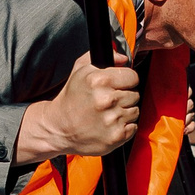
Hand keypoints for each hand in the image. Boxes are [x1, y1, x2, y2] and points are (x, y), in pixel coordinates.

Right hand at [18, 53, 139, 160]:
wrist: (58, 128)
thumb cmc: (71, 98)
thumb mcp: (80, 70)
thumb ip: (105, 58)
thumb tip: (124, 58)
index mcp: (99, 80)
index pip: (133, 77)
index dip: (126, 80)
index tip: (118, 85)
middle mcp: (107, 100)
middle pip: (135, 94)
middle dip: (124, 96)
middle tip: (109, 101)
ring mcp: (112, 120)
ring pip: (135, 111)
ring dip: (125, 112)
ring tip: (108, 113)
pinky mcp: (116, 136)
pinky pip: (133, 127)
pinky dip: (124, 127)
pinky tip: (109, 125)